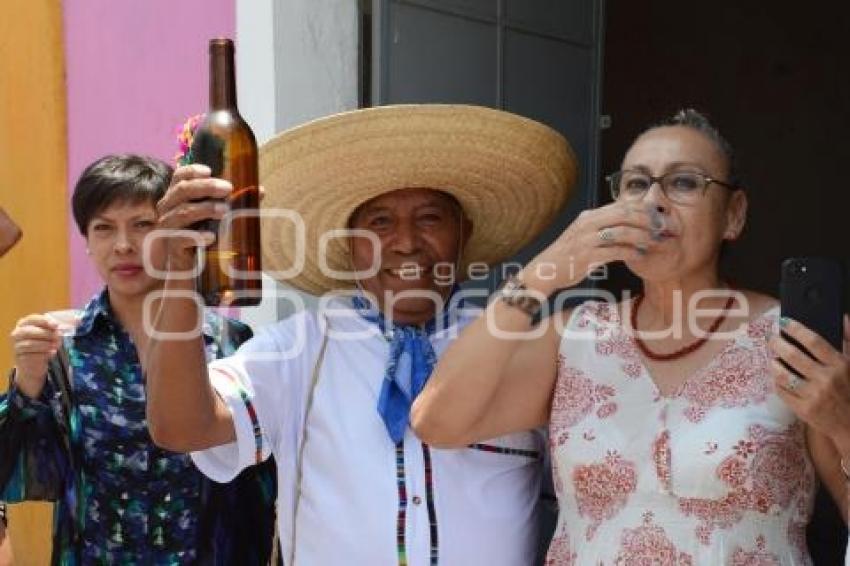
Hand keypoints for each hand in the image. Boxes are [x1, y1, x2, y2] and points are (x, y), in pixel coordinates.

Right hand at [10, 314, 61, 398]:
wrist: (34, 361)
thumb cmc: (43, 342)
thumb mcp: (50, 333)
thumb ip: (56, 327)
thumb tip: (71, 323)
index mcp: (24, 323)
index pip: (32, 319)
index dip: (44, 321)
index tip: (56, 325)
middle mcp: (18, 333)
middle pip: (28, 331)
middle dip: (45, 334)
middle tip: (58, 337)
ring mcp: (17, 346)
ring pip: (29, 344)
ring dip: (45, 344)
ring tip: (56, 346)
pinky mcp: (20, 357)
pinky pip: (30, 355)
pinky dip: (43, 354)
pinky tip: (52, 353)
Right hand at [155, 164, 232, 271]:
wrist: (190, 269)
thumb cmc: (203, 236)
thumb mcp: (217, 217)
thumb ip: (235, 203)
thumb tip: (260, 191)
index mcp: (178, 197)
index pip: (179, 177)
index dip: (192, 171)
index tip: (210, 171)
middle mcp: (169, 208)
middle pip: (183, 190)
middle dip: (206, 187)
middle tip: (228, 188)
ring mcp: (168, 227)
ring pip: (183, 212)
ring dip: (205, 209)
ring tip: (225, 211)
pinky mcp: (172, 246)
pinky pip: (181, 238)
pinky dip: (197, 236)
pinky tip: (212, 237)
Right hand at [520, 201, 657, 293]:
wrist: (546, 270)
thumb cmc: (568, 255)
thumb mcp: (582, 234)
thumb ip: (600, 226)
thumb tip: (624, 222)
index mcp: (588, 216)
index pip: (620, 205)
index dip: (641, 208)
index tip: (656, 216)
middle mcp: (587, 224)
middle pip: (624, 214)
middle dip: (646, 220)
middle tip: (660, 227)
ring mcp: (586, 239)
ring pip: (622, 232)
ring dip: (642, 236)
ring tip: (653, 242)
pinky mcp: (587, 256)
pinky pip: (615, 252)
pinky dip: (631, 253)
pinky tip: (640, 256)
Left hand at [769, 315, 849, 453]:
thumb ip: (849, 340)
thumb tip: (843, 318)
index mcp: (840, 365)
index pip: (814, 342)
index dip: (797, 329)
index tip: (784, 322)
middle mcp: (826, 379)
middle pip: (793, 356)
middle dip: (777, 343)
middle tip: (770, 338)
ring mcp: (814, 396)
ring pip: (783, 374)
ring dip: (773, 363)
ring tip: (772, 359)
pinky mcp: (804, 410)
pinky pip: (781, 391)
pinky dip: (776, 382)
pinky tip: (777, 377)